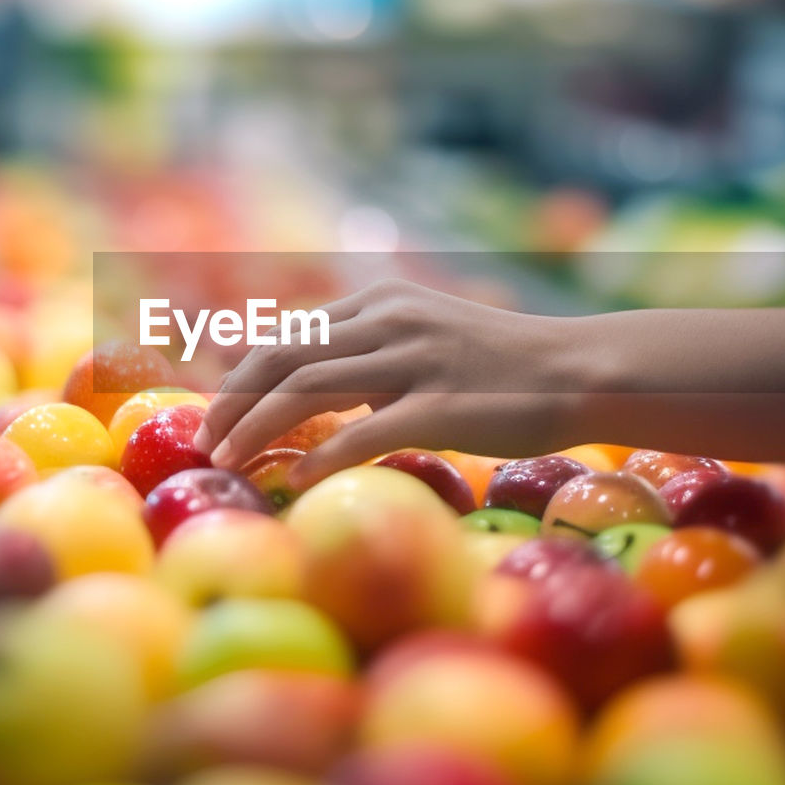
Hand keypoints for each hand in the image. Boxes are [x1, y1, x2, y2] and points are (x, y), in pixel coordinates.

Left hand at [191, 279, 587, 487]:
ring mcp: (414, 358)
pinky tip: (297, 481)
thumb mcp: (425, 335)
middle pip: (282, 355)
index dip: (240, 373)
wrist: (579, 367)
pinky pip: (365, 432)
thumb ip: (369, 352)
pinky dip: (322, 457)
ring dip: (256, 426)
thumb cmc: (500, 365)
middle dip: (232, 399)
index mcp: (378, 302)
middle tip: (205, 440)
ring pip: (308, 387)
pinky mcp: (442, 403)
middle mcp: (388, 320)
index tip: (215, 409)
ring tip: (227, 460)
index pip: (287, 334)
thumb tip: (308, 389)